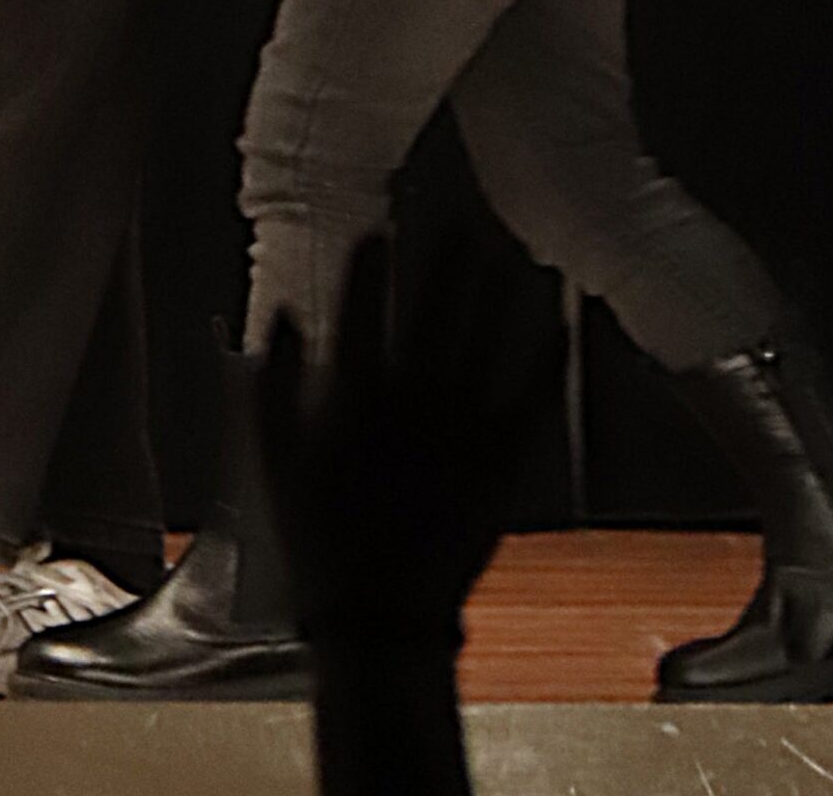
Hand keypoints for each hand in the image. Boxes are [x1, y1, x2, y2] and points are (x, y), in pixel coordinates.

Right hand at [252, 235, 562, 795]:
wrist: (381, 614)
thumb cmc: (320, 535)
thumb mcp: (273, 458)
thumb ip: (274, 384)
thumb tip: (286, 317)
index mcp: (354, 397)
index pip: (361, 312)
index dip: (370, 268)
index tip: (377, 228)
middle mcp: (413, 403)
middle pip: (432, 315)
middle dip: (445, 263)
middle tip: (460, 218)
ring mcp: (462, 431)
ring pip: (484, 345)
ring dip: (496, 296)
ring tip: (508, 253)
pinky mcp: (502, 462)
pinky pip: (530, 398)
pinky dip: (546, 358)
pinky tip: (559, 323)